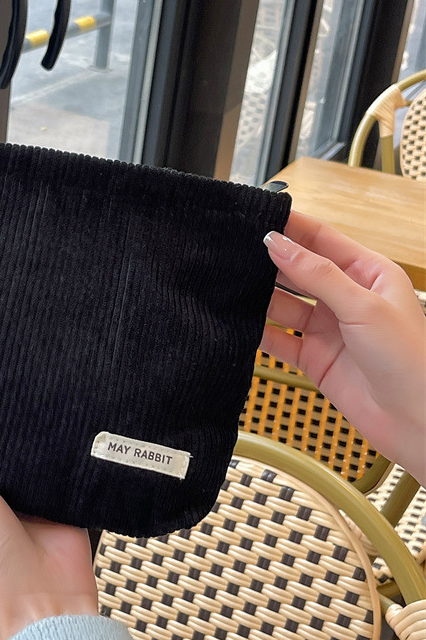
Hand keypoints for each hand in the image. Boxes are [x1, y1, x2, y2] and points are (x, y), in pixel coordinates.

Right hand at [262, 210, 425, 485]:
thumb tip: (279, 244)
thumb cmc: (412, 360)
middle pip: (299, 272)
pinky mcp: (313, 358)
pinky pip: (279, 339)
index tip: (259, 217)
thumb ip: (316, 274)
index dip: (292, 228)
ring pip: (283, 305)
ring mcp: (328, 329)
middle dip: (269, 262)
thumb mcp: (362, 306)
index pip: (323, 240)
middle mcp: (346, 299)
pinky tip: (242, 323)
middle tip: (235, 253)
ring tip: (232, 287)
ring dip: (260, 298)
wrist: (417, 422)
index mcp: (369, 274)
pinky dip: (259, 333)